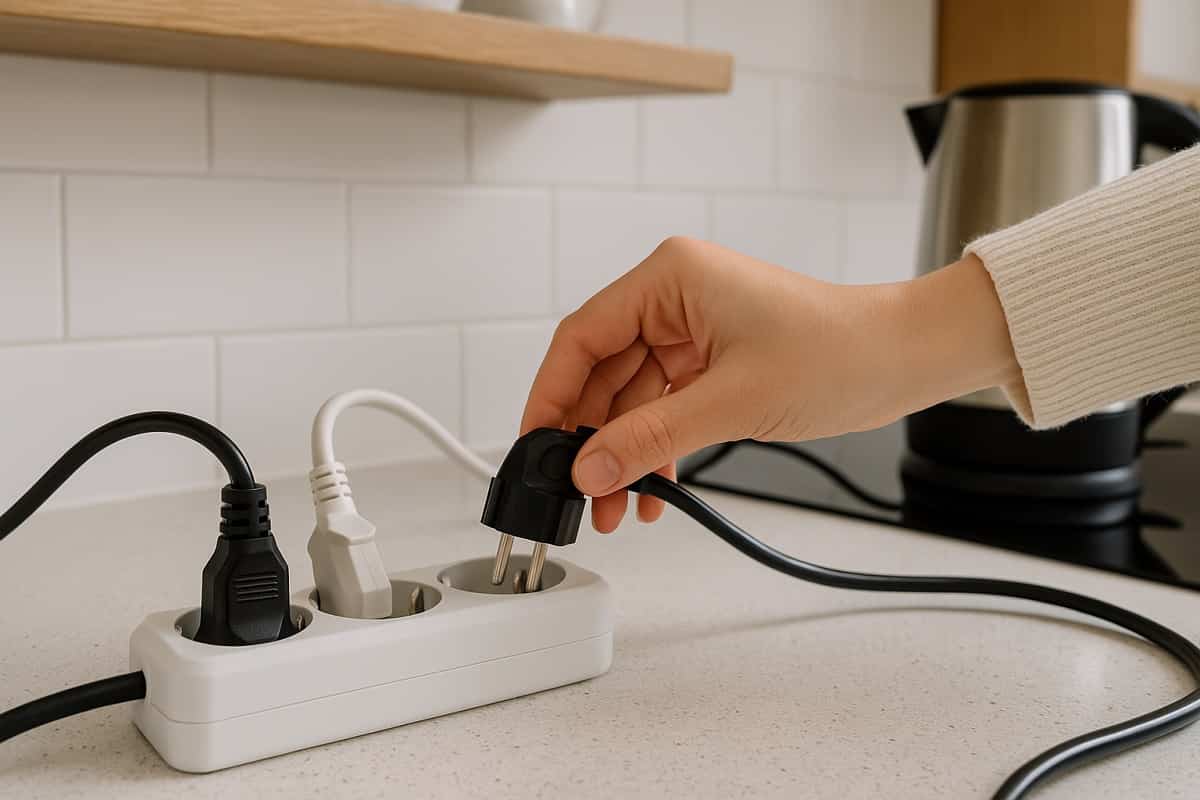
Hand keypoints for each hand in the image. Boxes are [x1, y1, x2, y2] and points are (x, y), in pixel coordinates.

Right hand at [521, 237, 1016, 532]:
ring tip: (617, 507)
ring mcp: (693, 331)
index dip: (551, 395)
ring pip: (631, 398)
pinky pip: (663, 407)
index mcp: (670, 278)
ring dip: (624, 453)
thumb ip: (650, 438)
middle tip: (580, 493)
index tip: (534, 446)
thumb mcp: (731, 402)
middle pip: (602, 373)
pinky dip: (656, 448)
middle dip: (592, 439)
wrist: (905, 361)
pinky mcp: (712, 362)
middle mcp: (675, 298)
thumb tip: (588, 470)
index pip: (582, 336)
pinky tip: (652, 490)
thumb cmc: (839, 352)